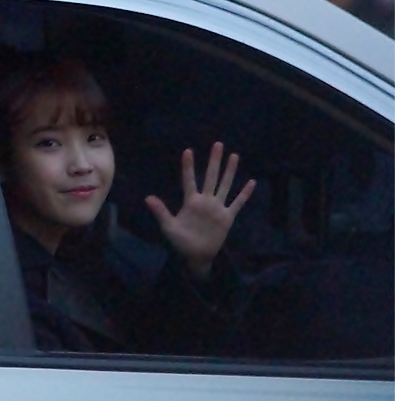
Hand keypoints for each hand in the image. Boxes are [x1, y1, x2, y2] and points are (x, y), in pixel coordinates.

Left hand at [144, 142, 255, 279]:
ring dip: (229, 171)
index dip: (188, 167)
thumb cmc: (180, 241)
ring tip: (233, 156)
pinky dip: (244, 194)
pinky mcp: (227, 217)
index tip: (188, 151)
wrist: (196, 256)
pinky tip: (251, 182)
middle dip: (214, 161)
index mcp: (190, 202)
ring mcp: (217, 208)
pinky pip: (237, 203)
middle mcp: (205, 201)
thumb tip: (147, 198)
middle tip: (218, 144)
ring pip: (225, 185)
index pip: (189, 180)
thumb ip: (161, 212)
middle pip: (211, 177)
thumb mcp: (168, 227)